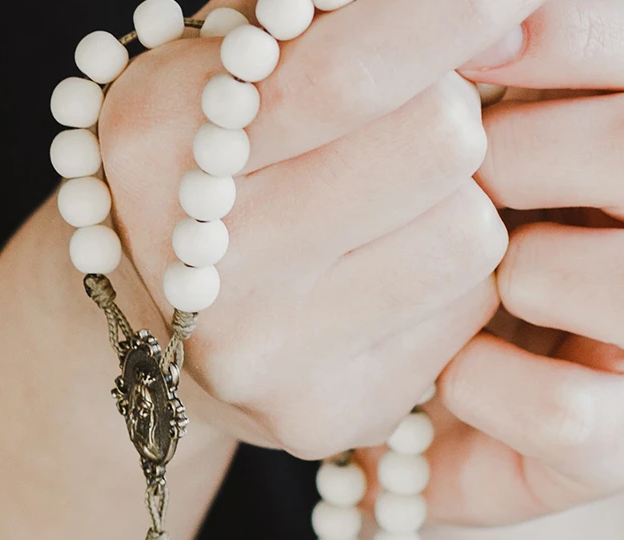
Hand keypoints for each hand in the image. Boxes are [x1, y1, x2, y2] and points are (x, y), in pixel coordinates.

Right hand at [93, 0, 542, 459]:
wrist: (142, 315)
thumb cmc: (211, 148)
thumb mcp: (227, 51)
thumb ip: (323, 12)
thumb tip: (482, 2)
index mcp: (161, 136)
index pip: (346, 72)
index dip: (448, 17)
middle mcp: (204, 259)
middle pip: (441, 142)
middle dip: (448, 107)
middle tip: (406, 115)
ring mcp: (266, 353)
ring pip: (472, 232)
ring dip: (458, 198)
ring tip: (391, 201)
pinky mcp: (326, 414)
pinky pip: (467, 312)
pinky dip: (449, 279)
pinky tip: (387, 272)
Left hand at [418, 0, 623, 524]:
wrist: (391, 395)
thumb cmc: (408, 234)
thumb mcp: (420, 130)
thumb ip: (447, 60)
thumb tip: (463, 14)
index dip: (584, 32)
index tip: (478, 44)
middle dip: (532, 151)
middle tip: (455, 176)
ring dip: (539, 271)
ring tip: (470, 281)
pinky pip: (580, 413)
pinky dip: (495, 387)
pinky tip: (447, 374)